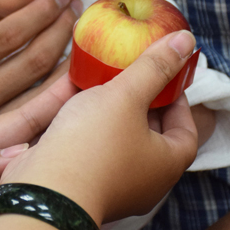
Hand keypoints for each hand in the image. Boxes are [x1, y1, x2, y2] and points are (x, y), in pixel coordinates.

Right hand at [0, 0, 81, 168]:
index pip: (7, 35)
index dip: (40, 12)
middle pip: (32, 62)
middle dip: (61, 29)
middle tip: (75, 7)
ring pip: (43, 93)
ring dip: (69, 61)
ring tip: (81, 34)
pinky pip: (38, 116)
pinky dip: (59, 93)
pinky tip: (73, 71)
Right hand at [0, 30, 198, 224]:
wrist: (43, 190)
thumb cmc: (93, 144)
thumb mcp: (127, 95)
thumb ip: (154, 67)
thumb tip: (186, 40)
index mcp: (165, 164)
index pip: (186, 131)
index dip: (179, 102)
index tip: (164, 78)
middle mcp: (143, 180)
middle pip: (152, 134)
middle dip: (143, 102)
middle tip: (133, 73)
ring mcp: (112, 184)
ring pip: (120, 139)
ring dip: (113, 111)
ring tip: (104, 80)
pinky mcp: (83, 181)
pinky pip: (95, 147)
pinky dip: (90, 123)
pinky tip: (76, 100)